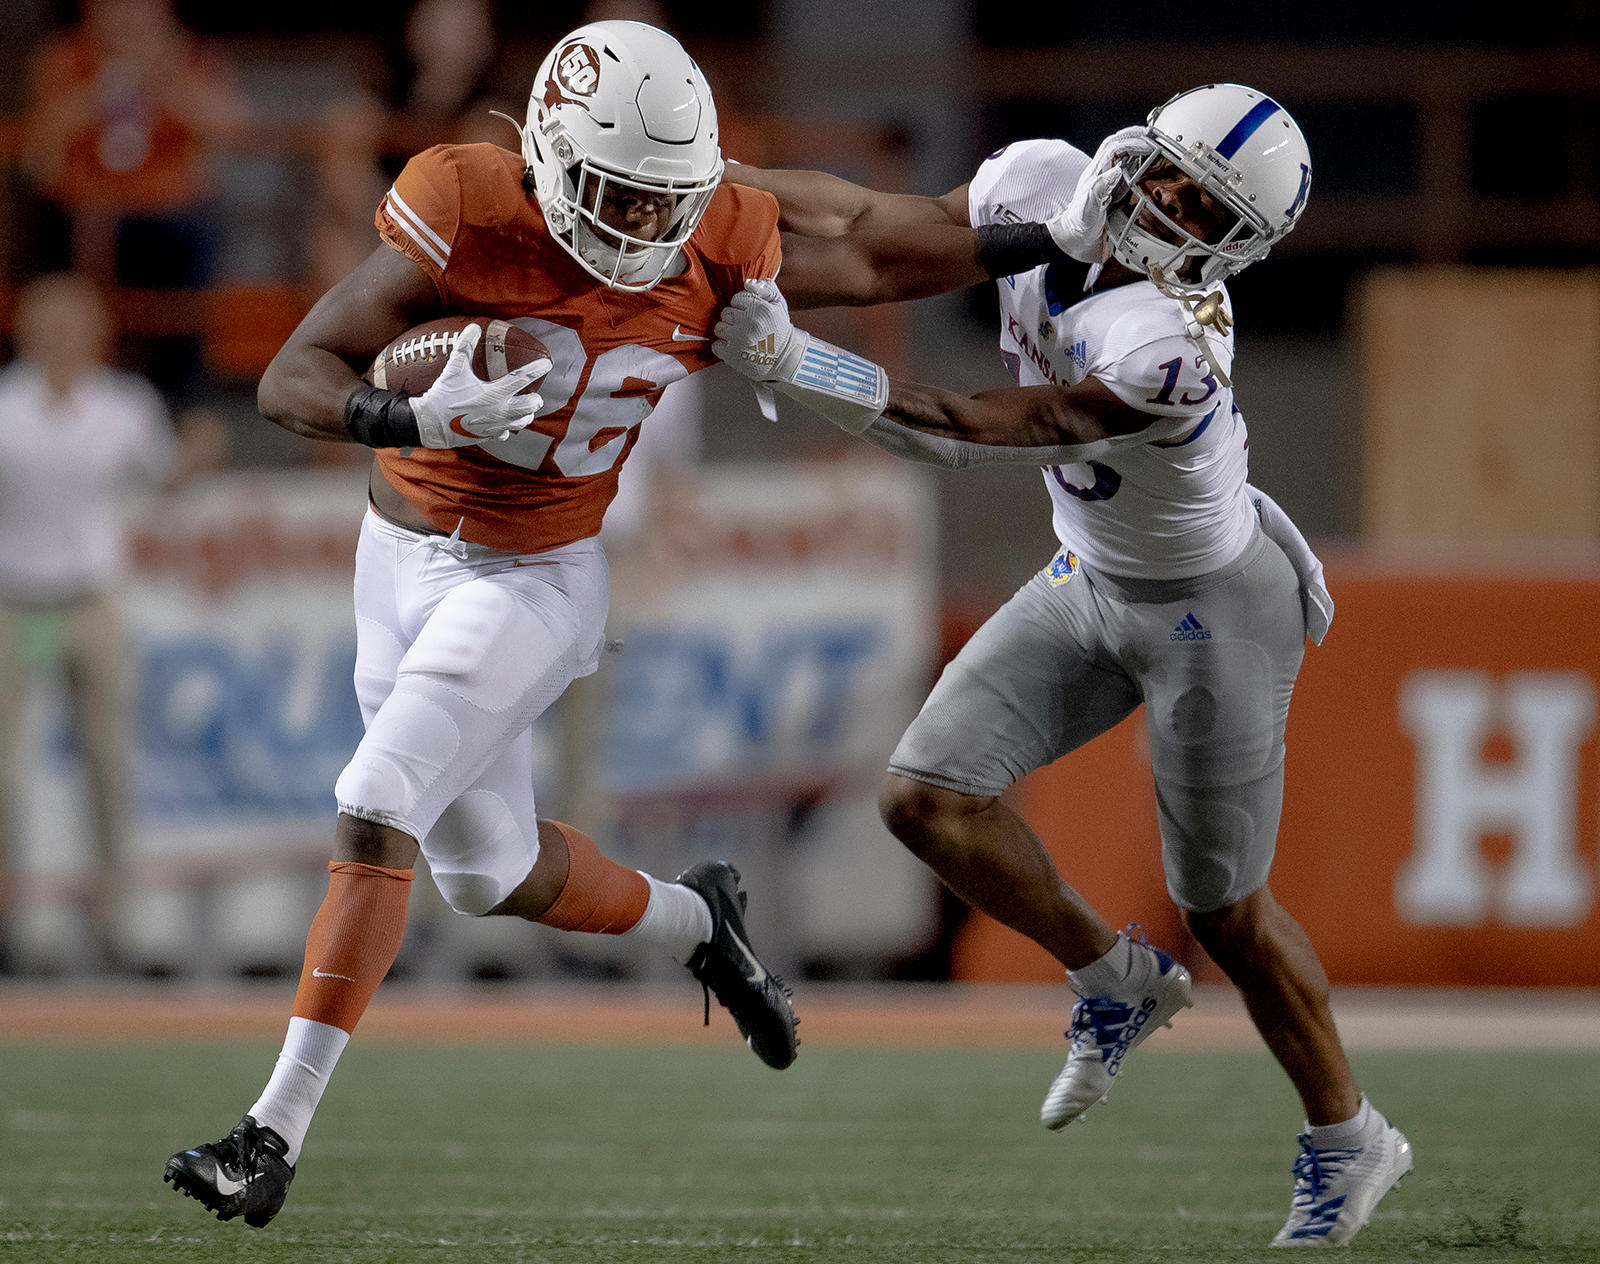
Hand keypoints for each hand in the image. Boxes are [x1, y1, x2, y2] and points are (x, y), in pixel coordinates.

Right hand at [408, 324, 548, 448]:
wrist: (430, 424)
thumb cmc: (442, 395)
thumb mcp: (454, 369)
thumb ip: (465, 347)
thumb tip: (473, 327)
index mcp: (494, 393)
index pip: (522, 379)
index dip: (536, 370)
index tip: (547, 364)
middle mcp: (499, 411)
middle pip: (530, 406)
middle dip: (534, 400)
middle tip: (533, 395)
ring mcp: (495, 426)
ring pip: (521, 422)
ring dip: (525, 415)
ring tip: (523, 408)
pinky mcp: (488, 437)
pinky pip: (505, 433)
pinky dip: (506, 427)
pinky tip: (503, 423)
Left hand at [712, 279, 803, 382]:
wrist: (785, 359)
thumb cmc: (780, 331)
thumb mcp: (779, 305)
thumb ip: (766, 288)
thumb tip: (748, 282)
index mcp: (761, 309)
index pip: (736, 299)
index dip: (741, 307)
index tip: (749, 316)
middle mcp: (749, 323)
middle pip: (726, 313)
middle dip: (733, 320)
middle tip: (744, 327)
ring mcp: (740, 339)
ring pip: (719, 328)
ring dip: (727, 333)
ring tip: (739, 338)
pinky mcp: (733, 355)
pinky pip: (716, 346)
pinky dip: (723, 348)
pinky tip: (734, 348)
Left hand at [1045, 125, 1152, 261]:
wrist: (1074, 240)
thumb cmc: (1079, 224)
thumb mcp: (1088, 207)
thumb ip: (1099, 188)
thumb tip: (1116, 169)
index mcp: (1095, 174)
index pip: (1113, 148)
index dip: (1131, 143)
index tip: (1149, 144)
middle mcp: (1101, 173)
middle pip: (1116, 144)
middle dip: (1134, 136)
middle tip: (1153, 135)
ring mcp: (1106, 180)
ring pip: (1120, 154)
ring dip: (1135, 145)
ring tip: (1154, 143)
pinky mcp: (1113, 190)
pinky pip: (1125, 169)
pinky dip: (1137, 162)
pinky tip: (1149, 164)